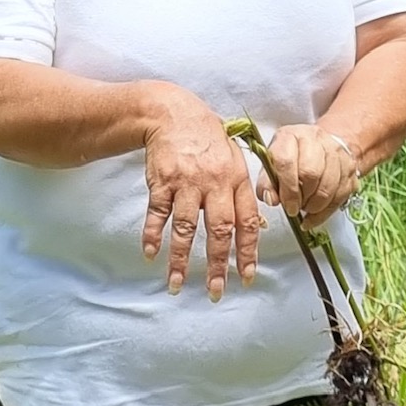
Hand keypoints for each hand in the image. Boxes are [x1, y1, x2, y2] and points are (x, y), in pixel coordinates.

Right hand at [142, 88, 259, 300]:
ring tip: (177, 284)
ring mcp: (186, 183)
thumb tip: (255, 227)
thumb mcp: (234, 159)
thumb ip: (243, 192)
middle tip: (215, 291)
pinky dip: (152, 235)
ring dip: (180, 259)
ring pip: (185, 227)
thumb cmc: (208, 140)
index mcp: (236, 180)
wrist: (174, 113)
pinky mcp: (162, 181)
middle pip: (218, 230)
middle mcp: (214, 184)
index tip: (246, 277)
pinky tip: (150, 254)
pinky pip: (157, 213)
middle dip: (217, 264)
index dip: (247, 252)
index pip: (246, 222)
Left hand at [256, 124, 360, 230]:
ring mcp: (336, 151)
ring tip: (305, 207)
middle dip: (302, 198)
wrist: (319, 147)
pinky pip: (340, 196)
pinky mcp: (350, 167)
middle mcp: (315, 139)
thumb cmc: (290, 158)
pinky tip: (315, 214)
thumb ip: (267, 182)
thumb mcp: (271, 165)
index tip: (286, 205)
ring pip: (328, 187)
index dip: (287, 189)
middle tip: (295, 207)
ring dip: (314, 205)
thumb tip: (270, 199)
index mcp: (290, 136)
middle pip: (311, 174)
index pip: (287, 162)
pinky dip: (326, 211)